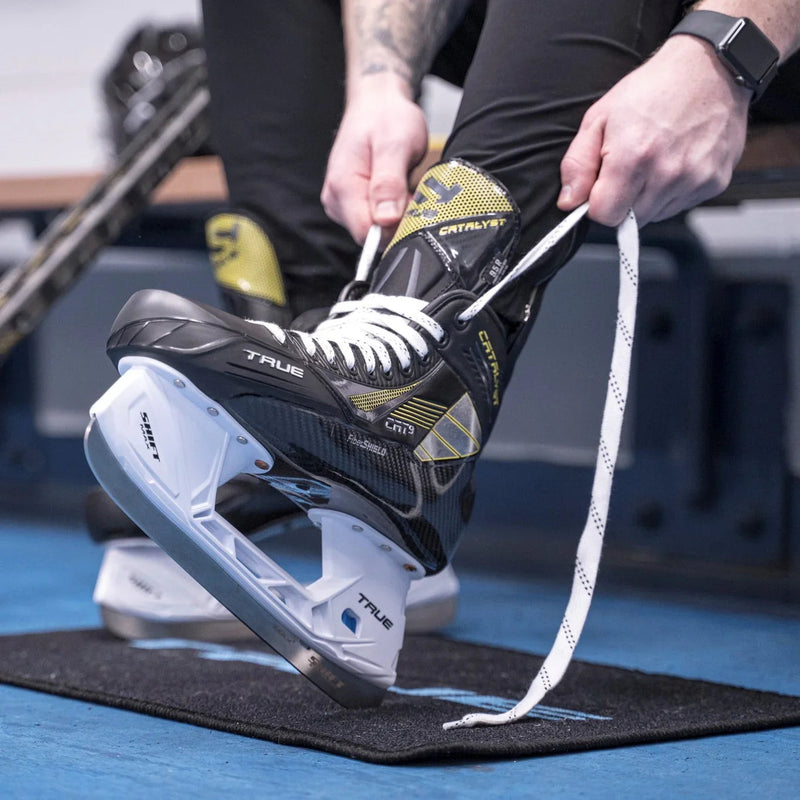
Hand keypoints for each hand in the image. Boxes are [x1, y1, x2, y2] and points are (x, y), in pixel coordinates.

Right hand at [321, 75, 428, 243]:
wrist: (377, 105)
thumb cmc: (385, 118)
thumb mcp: (394, 144)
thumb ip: (389, 183)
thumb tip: (386, 220)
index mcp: (342, 187)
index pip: (367, 234)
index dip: (395, 227)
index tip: (411, 204)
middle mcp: (337, 201)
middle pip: (373, 236)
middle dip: (398, 220)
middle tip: (410, 188)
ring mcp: (343, 204)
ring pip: (377, 231)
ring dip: (398, 214)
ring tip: (403, 183)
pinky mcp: (352, 206)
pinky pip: (377, 222)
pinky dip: (393, 211)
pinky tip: (396, 190)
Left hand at [558, 35, 750, 226]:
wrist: (711, 67)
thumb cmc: (652, 89)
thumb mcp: (600, 117)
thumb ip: (578, 164)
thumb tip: (569, 202)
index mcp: (633, 157)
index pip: (605, 215)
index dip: (598, 203)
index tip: (603, 183)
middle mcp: (666, 173)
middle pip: (629, 219)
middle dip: (622, 200)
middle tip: (630, 167)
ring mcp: (694, 179)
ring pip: (655, 215)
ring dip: (647, 197)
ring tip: (654, 160)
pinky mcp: (714, 182)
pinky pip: (680, 205)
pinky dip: (672, 192)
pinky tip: (675, 161)